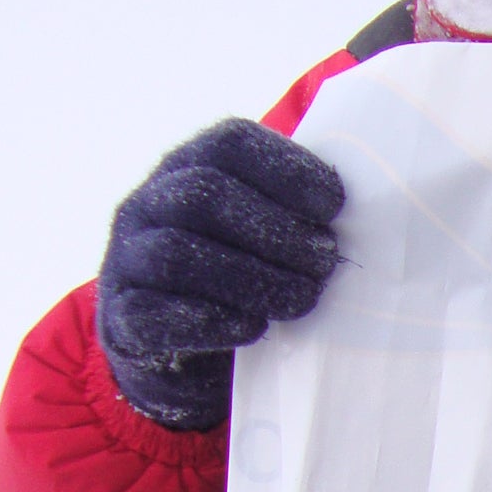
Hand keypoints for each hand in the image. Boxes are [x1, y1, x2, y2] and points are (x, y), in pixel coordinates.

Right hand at [95, 118, 346, 429]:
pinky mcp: (120, 318)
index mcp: (187, 164)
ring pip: (177, 254)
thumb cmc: (240, 271)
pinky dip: (211, 321)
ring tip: (302, 298)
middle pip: (203, 195)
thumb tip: (371, 211)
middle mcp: (147, 203)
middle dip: (274, 230)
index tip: (336, 205)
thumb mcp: (262, 228)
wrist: (176, 348)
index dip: (287, 170)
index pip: (229, 143)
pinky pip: (153, 314)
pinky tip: (255, 326)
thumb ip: (295, 209)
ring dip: (251, 278)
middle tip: (324, 261)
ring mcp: (125, 259)